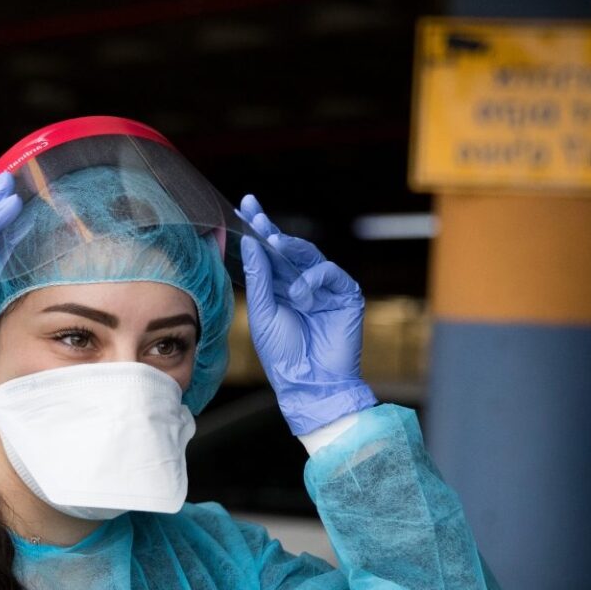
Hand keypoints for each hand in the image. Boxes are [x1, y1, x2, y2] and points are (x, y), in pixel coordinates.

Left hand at [237, 194, 375, 435]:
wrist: (309, 383)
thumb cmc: (282, 354)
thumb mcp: (262, 313)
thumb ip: (259, 278)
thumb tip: (252, 242)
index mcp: (280, 289)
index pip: (268, 255)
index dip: (258, 230)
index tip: (244, 206)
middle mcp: (302, 284)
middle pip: (287, 249)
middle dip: (270, 229)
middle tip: (255, 212)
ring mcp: (325, 289)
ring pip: (308, 255)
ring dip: (289, 248)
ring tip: (274, 244)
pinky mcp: (345, 295)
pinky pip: (330, 273)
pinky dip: (313, 278)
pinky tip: (301, 293)